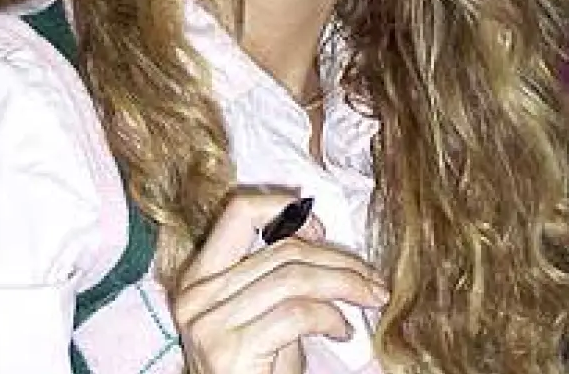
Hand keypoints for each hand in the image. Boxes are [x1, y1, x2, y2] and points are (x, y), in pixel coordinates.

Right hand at [171, 190, 388, 373]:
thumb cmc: (255, 371)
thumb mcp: (261, 316)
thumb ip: (276, 278)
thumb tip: (320, 239)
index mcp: (198, 278)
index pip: (239, 212)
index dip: (286, 211)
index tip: (322, 232)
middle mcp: (196, 295)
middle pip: (283, 250)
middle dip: (340, 260)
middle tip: (372, 279)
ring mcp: (209, 322)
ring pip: (296, 278)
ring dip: (346, 285)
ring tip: (370, 298)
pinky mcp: (230, 349)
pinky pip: (297, 313)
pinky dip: (331, 318)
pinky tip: (343, 332)